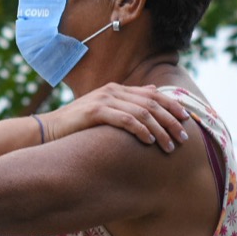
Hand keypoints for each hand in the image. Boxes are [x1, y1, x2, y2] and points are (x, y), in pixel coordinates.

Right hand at [41, 83, 190, 152]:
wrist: (49, 129)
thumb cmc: (78, 125)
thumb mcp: (106, 111)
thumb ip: (128, 102)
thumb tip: (153, 92)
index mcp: (116, 90)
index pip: (152, 94)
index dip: (172, 106)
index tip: (187, 120)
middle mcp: (112, 91)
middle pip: (151, 103)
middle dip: (171, 120)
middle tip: (183, 137)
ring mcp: (104, 100)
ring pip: (142, 113)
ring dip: (159, 130)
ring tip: (169, 145)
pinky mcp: (95, 112)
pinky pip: (125, 120)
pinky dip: (140, 130)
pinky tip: (149, 141)